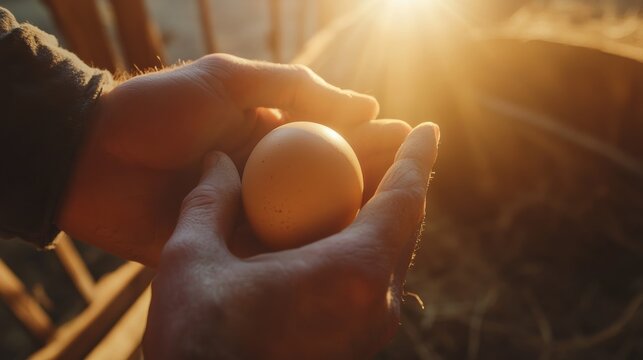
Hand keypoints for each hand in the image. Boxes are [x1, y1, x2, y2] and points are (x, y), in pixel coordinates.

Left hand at [56, 54, 405, 265]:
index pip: (332, 139)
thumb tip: (365, 103)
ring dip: (352, 222)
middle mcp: (265, 178)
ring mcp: (248, 215)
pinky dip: (309, 255)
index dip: (372, 138)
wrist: (90, 156)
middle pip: (330, 182)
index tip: (411, 138)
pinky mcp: (227, 248)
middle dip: (374, 179)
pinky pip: (275, 253)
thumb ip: (295, 87)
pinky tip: (346, 257)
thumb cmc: (157, 109)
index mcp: (267, 136)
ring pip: (311, 221)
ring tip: (398, 220)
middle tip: (418, 178)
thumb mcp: (228, 79)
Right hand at [143, 123, 438, 358]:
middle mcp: (377, 305)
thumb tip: (218, 160)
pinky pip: (375, 284)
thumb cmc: (198, 341)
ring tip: (368, 184)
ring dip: (385, 215)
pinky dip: (366, 248)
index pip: (404, 199)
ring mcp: (370, 332)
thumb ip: (209, 202)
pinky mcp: (356, 348)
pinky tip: (338, 235)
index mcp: (353, 273)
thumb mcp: (191, 260)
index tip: (426, 128)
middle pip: (406, 226)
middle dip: (403, 180)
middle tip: (394, 146)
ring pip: (392, 257)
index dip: (417, 157)